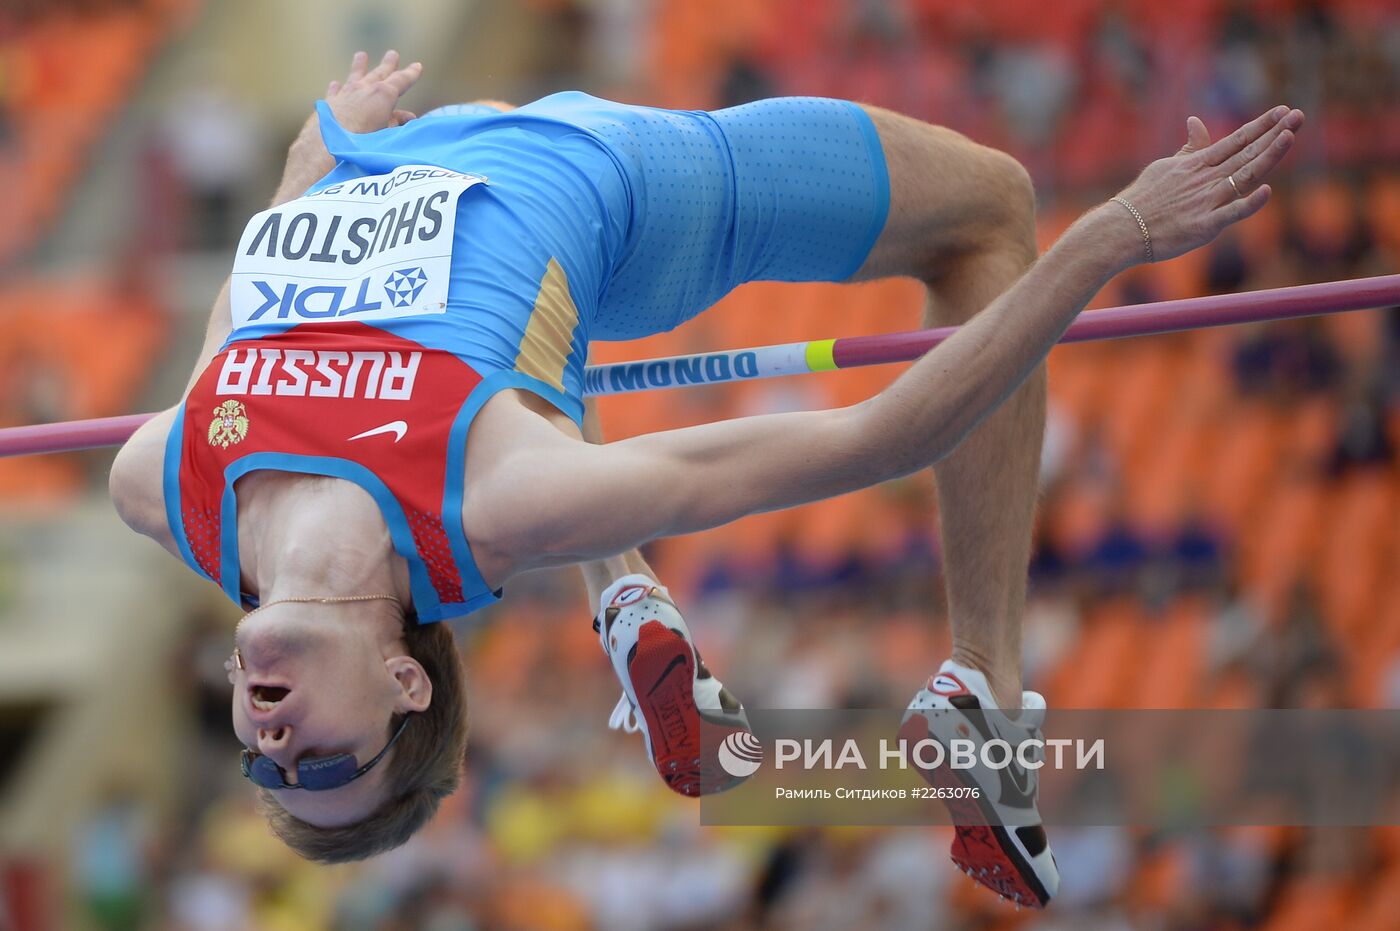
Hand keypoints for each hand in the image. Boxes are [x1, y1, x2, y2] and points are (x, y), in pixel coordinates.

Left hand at [322, 50, 421, 133]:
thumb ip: (397, 122)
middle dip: (388, 64)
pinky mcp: (330, 103)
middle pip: (379, 73)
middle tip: (393, 54)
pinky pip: (335, 91)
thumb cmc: (364, 142)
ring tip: (361, 55)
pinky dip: (337, 87)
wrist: (330, 145)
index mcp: (384, 95)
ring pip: (355, 75)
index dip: (410, 74)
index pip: (401, 80)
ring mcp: (346, 93)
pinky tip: (335, 84)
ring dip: (359, 66)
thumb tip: (408, 117)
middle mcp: (365, 88)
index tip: (417, 66)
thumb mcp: (388, 134)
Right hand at [1113, 105, 1304, 263]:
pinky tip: (1267, 191)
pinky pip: (1230, 214)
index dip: (1261, 126)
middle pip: (1246, 154)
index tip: (1283, 112)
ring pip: (1244, 176)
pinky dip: (1249, 204)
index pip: (1236, 140)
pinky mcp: (1202, 227)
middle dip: (1274, 134)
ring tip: (1289, 137)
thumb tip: (1196, 121)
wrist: (1120, 229)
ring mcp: (1205, 202)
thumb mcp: (1165, 167)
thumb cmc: (1141, 200)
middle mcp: (1205, 179)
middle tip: (1299, 116)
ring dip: (1268, 156)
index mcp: (1197, 165)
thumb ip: (1188, 149)